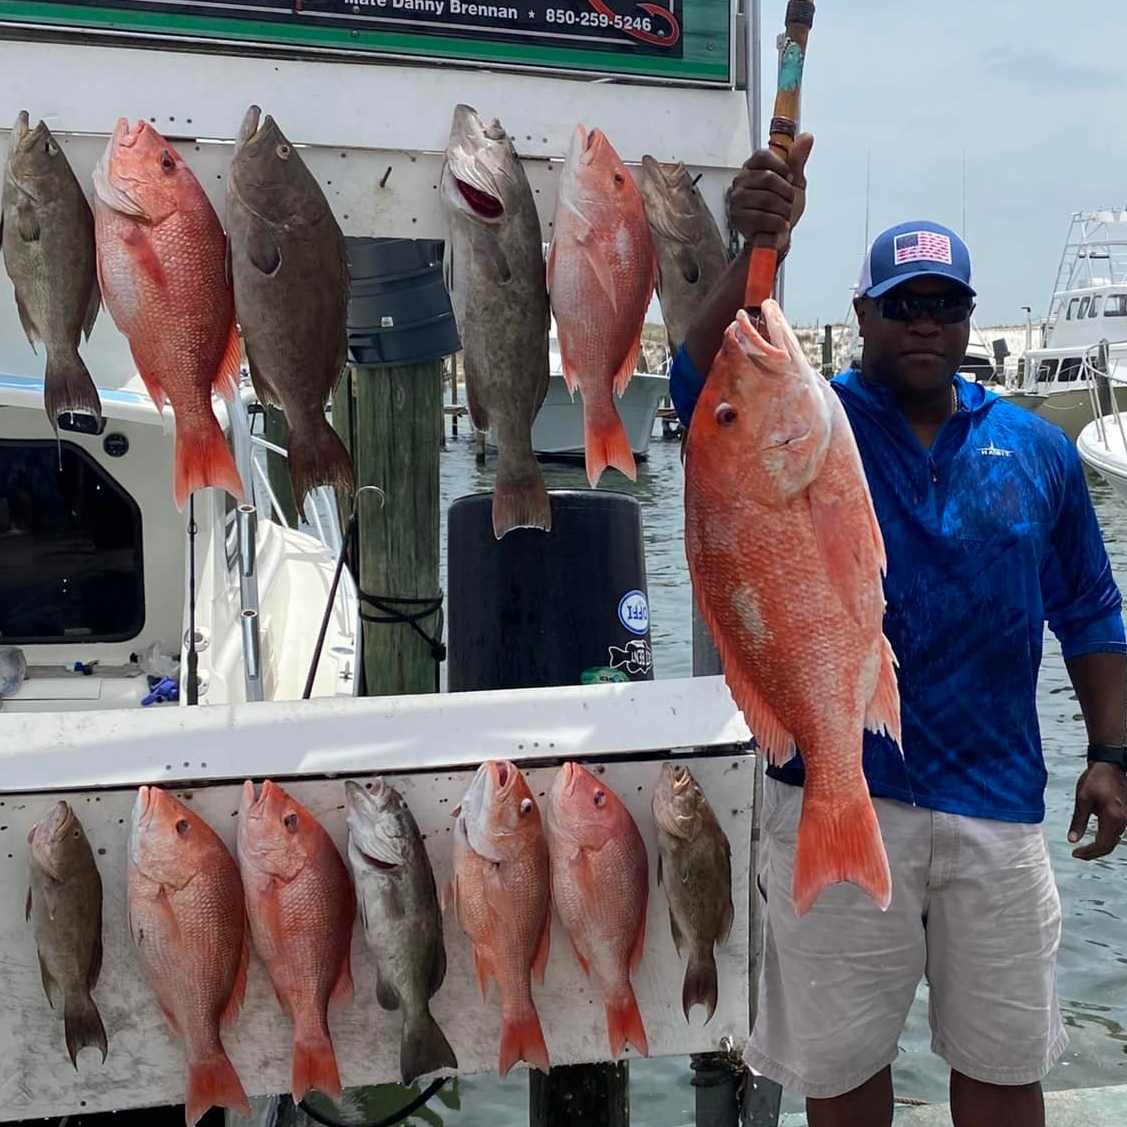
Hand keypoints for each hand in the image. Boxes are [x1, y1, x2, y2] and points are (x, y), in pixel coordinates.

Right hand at [728, 133, 814, 251]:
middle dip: (786, 193)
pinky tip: (778, 225)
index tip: (789, 178)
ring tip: (784, 215)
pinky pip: (763, 217)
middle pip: (768, 178)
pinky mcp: (737, 219)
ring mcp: (737, 200)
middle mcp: (740, 181)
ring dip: (783, 210)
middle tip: (788, 202)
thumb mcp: (795, 182)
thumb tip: (807, 137)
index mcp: (752, 168)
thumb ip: (798, 160)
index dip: (781, 167)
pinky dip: (777, 223)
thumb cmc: (782, 208)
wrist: (777, 236)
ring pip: (767, 199)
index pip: (763, 155)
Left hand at [1068, 762, 1126, 858]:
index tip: (1074, 853)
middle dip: (1093, 853)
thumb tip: (1072, 840)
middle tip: (1077, 854)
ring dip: (1099, 847)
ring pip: (1113, 840)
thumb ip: (1078, 821)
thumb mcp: (1082, 799)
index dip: (1089, 852)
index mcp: (1113, 817)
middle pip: (1109, 845)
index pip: (1102, 844)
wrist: (1110, 765)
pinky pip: (1115, 832)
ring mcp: (1126, 818)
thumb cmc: (1095, 779)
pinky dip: (1105, 838)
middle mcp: (1123, 821)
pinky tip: (1094, 838)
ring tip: (1083, 849)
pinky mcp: (1124, 815)